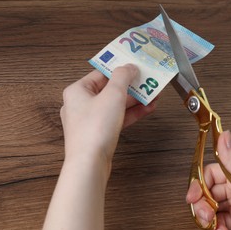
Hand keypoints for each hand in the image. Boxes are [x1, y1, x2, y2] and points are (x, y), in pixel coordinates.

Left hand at [39, 64, 156, 229]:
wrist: (90, 163)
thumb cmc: (95, 129)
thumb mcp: (113, 95)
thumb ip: (122, 77)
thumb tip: (129, 67)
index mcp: (77, 91)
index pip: (101, 73)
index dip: (120, 69)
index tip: (135, 66)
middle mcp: (80, 104)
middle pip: (109, 89)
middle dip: (131, 86)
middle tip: (148, 80)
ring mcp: (90, 121)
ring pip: (115, 105)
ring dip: (135, 100)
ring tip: (153, 94)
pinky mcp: (99, 134)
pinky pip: (117, 118)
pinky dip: (131, 113)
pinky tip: (147, 108)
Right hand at [187, 131, 230, 229]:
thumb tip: (224, 134)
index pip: (211, 173)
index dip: (198, 183)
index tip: (193, 195)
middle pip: (209, 191)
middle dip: (201, 203)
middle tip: (205, 214)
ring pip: (213, 206)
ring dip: (207, 216)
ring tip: (212, 224)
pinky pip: (221, 220)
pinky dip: (217, 226)